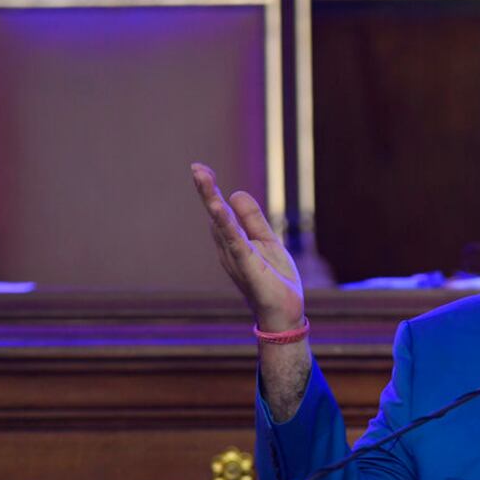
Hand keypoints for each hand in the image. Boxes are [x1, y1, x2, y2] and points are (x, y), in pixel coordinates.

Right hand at [191, 163, 304, 332]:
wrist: (284, 313)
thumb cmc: (274, 280)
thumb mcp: (267, 241)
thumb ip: (253, 219)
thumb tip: (235, 192)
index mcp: (233, 242)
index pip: (220, 212)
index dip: (210, 190)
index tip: (200, 168)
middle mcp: (228, 248)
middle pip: (216, 214)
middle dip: (206, 190)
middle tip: (195, 167)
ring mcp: (235, 256)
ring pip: (221, 223)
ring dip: (211, 199)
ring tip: (201, 177)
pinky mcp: (246, 264)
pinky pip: (235, 240)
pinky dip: (226, 223)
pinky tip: (218, 207)